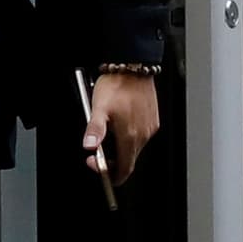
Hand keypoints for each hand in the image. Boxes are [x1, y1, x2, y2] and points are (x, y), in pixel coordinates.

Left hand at [86, 71, 161, 186]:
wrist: (133, 67)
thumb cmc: (117, 85)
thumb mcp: (98, 108)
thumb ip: (94, 130)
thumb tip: (89, 146)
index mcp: (130, 135)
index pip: (124, 168)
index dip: (110, 174)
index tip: (98, 166)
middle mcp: (143, 134)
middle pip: (129, 160)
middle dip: (113, 161)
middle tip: (98, 151)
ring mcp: (149, 127)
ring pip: (134, 148)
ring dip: (121, 147)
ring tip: (108, 131)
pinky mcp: (153, 120)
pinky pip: (141, 136)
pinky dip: (130, 136)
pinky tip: (120, 123)